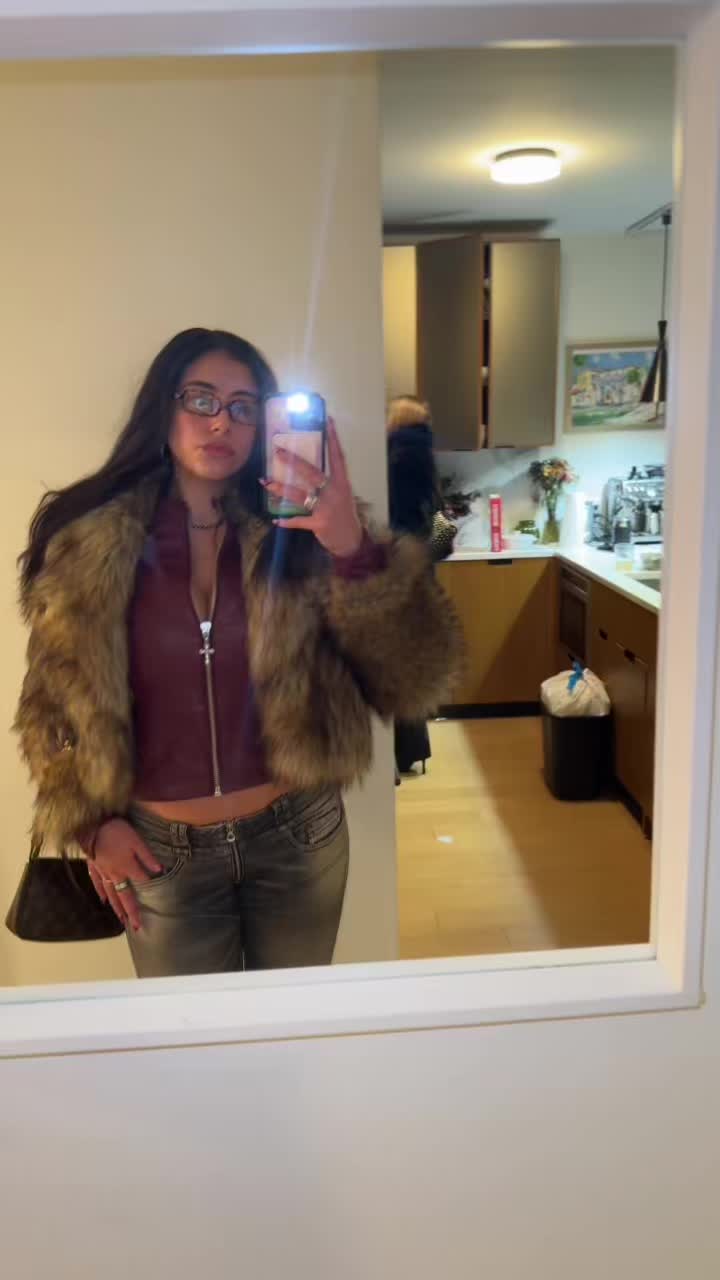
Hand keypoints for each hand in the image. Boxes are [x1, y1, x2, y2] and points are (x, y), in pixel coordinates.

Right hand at [87, 818, 162, 931]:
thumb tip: (159, 871)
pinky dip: (101, 892)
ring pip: (110, 894)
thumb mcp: (137, 841)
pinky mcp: (93, 866)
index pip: (141, 883)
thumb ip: (147, 857)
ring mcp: (102, 872)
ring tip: (121, 920)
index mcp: (127, 868)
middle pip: (124, 896)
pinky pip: (97, 883)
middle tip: (136, 927)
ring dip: (117, 907)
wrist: (91, 825)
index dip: (149, 889)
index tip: (156, 901)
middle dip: (131, 912)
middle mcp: (114, 874)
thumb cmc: (117, 831)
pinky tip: (103, 900)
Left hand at [261, 417, 362, 556]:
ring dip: (280, 487)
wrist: (351, 539)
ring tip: (265, 481)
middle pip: (311, 472)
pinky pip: (299, 521)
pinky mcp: (318, 523)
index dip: (333, 439)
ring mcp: (326, 508)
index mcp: (342, 482)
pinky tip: (275, 520)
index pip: (338, 456)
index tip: (328, 420)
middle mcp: (334, 492)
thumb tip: (309, 468)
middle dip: (293, 461)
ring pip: (299, 494)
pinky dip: (287, 522)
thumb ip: (329, 482)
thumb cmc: (344, 514)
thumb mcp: (342, 494)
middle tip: (278, 451)